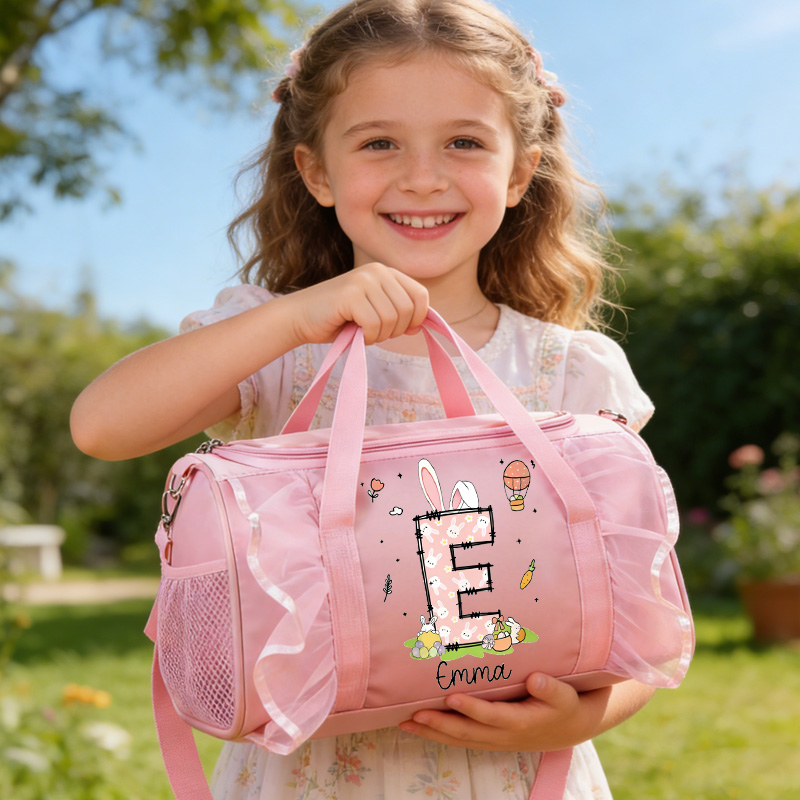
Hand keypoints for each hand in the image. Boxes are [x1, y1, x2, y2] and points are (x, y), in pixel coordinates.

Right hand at [287, 263, 428, 345]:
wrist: (301, 317)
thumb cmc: (339, 319)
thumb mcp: (375, 313)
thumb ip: (398, 314)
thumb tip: (421, 325)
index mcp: (386, 272)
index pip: (420, 295)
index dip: (417, 318)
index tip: (403, 330)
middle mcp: (377, 271)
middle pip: (408, 310)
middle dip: (395, 331)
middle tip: (374, 333)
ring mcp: (363, 280)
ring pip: (392, 319)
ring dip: (379, 335)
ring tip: (362, 331)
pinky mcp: (351, 294)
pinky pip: (374, 325)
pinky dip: (367, 337)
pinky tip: (354, 332)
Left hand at [398, 673, 611, 751]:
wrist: (570, 727)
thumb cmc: (565, 705)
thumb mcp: (566, 697)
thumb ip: (552, 689)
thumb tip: (536, 680)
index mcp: (521, 723)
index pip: (492, 717)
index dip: (471, 709)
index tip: (450, 696)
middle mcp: (504, 735)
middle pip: (467, 732)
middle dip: (439, 724)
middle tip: (414, 713)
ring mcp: (495, 739)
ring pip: (459, 739)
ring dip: (432, 732)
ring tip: (405, 722)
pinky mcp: (489, 738)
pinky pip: (461, 739)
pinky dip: (439, 734)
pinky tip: (419, 725)